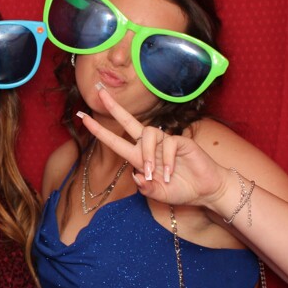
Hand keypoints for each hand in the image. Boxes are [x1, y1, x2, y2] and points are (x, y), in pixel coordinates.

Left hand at [78, 86, 229, 206]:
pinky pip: (169, 144)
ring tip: (154, 173)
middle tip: (100, 92)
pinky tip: (170, 173)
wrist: (205, 190)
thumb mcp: (158, 194)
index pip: (115, 141)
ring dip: (148, 154)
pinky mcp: (180, 141)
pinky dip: (167, 160)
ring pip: (148, 134)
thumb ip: (146, 188)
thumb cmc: (180, 189)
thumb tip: (136, 176)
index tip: (82, 118)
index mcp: (139, 157)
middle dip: (114, 107)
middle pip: (129, 121)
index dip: (98, 130)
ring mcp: (164, 141)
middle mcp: (149, 146)